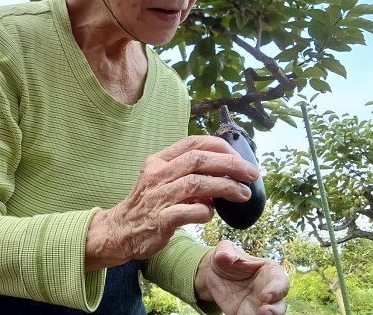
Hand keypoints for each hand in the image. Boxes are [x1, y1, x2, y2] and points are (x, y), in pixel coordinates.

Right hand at [85, 136, 258, 268]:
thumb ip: (188, 174)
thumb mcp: (163, 181)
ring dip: (226, 187)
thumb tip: (222, 175)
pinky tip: (212, 213)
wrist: (121, 230)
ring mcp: (158, 196)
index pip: (193, 143)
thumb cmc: (148, 204)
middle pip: (199, 160)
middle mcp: (157, 175)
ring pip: (197, 183)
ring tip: (244, 194)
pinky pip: (189, 212)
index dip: (220, 147)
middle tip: (251, 174)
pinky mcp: (160, 220)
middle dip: (231, 165)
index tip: (239, 157)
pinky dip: (206, 211)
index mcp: (159, 161)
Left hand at [195, 240, 288, 314]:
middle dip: (275, 310)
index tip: (266, 296)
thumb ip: (226, 251)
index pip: (280, 281)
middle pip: (280, 304)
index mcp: (268, 271)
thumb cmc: (225, 258)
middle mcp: (268, 290)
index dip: (277, 289)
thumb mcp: (224, 249)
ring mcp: (259, 305)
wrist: (213, 274)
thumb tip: (224, 256)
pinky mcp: (246, 314)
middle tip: (265, 313)